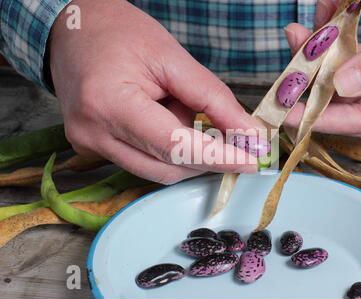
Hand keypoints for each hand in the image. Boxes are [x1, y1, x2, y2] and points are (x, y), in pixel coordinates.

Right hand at [50, 0, 262, 183]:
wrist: (74, 30)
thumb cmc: (121, 33)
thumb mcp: (172, 57)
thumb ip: (213, 99)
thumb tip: (248, 133)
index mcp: (110, 103)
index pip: (174, 146)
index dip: (218, 158)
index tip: (251, 161)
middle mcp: (94, 134)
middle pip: (168, 167)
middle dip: (206, 156)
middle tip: (230, 135)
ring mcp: (89, 145)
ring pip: (157, 172)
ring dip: (184, 151)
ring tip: (180, 109)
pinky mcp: (91, 149)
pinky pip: (143, 163)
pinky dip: (167, 150)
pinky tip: (164, 118)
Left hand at [284, 0, 360, 136]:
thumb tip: (343, 85)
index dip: (322, 118)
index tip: (286, 114)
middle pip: (347, 97)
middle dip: (313, 78)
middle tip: (288, 60)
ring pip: (346, 72)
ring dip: (322, 50)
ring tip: (299, 31)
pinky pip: (357, 49)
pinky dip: (340, 33)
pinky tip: (325, 14)